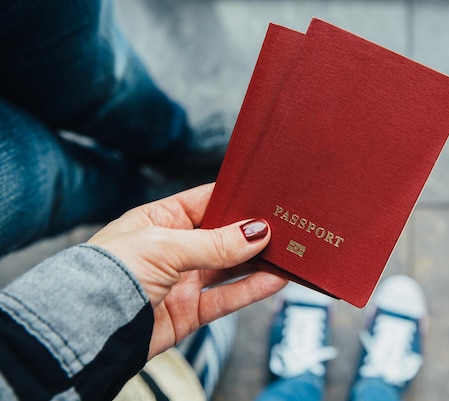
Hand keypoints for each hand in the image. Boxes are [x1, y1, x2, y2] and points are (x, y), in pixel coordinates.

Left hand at [88, 183, 287, 359]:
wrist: (85, 328)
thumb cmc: (110, 272)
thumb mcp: (164, 245)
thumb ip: (214, 242)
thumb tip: (257, 232)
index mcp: (160, 220)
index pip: (205, 202)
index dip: (234, 197)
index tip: (265, 194)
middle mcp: (173, 248)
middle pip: (222, 235)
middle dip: (251, 231)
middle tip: (284, 224)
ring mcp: (182, 280)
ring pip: (229, 267)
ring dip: (257, 261)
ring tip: (288, 252)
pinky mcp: (188, 312)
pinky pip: (226, 298)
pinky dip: (252, 289)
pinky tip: (275, 279)